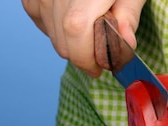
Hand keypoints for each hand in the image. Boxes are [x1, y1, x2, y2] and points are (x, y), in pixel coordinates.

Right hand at [21, 0, 145, 75]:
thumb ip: (129, 15)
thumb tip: (126, 44)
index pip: (76, 30)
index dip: (87, 57)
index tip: (100, 68)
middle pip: (62, 38)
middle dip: (82, 55)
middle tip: (99, 56)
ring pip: (51, 34)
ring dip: (70, 43)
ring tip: (89, 33)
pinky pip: (38, 20)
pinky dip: (54, 29)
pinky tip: (70, 22)